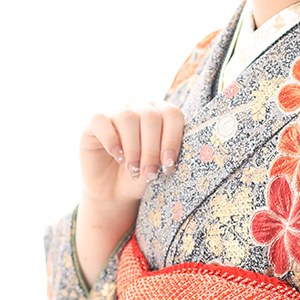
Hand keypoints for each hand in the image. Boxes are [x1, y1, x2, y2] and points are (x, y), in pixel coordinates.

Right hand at [76, 100, 183, 287]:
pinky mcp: (95, 121)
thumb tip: (204, 150)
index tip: (169, 165)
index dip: (173, 139)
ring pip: (128, 117)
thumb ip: (177, 153)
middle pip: (151, 116)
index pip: (173, 113)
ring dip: (133, 148)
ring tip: (133, 169)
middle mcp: (140, 106)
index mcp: (161, 112)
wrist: (115, 193)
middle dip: (152, 149)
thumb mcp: (164, 166)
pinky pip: (102, 120)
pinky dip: (112, 141)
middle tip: (150, 174)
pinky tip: (116, 157)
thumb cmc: (145, 176)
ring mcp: (116, 110)